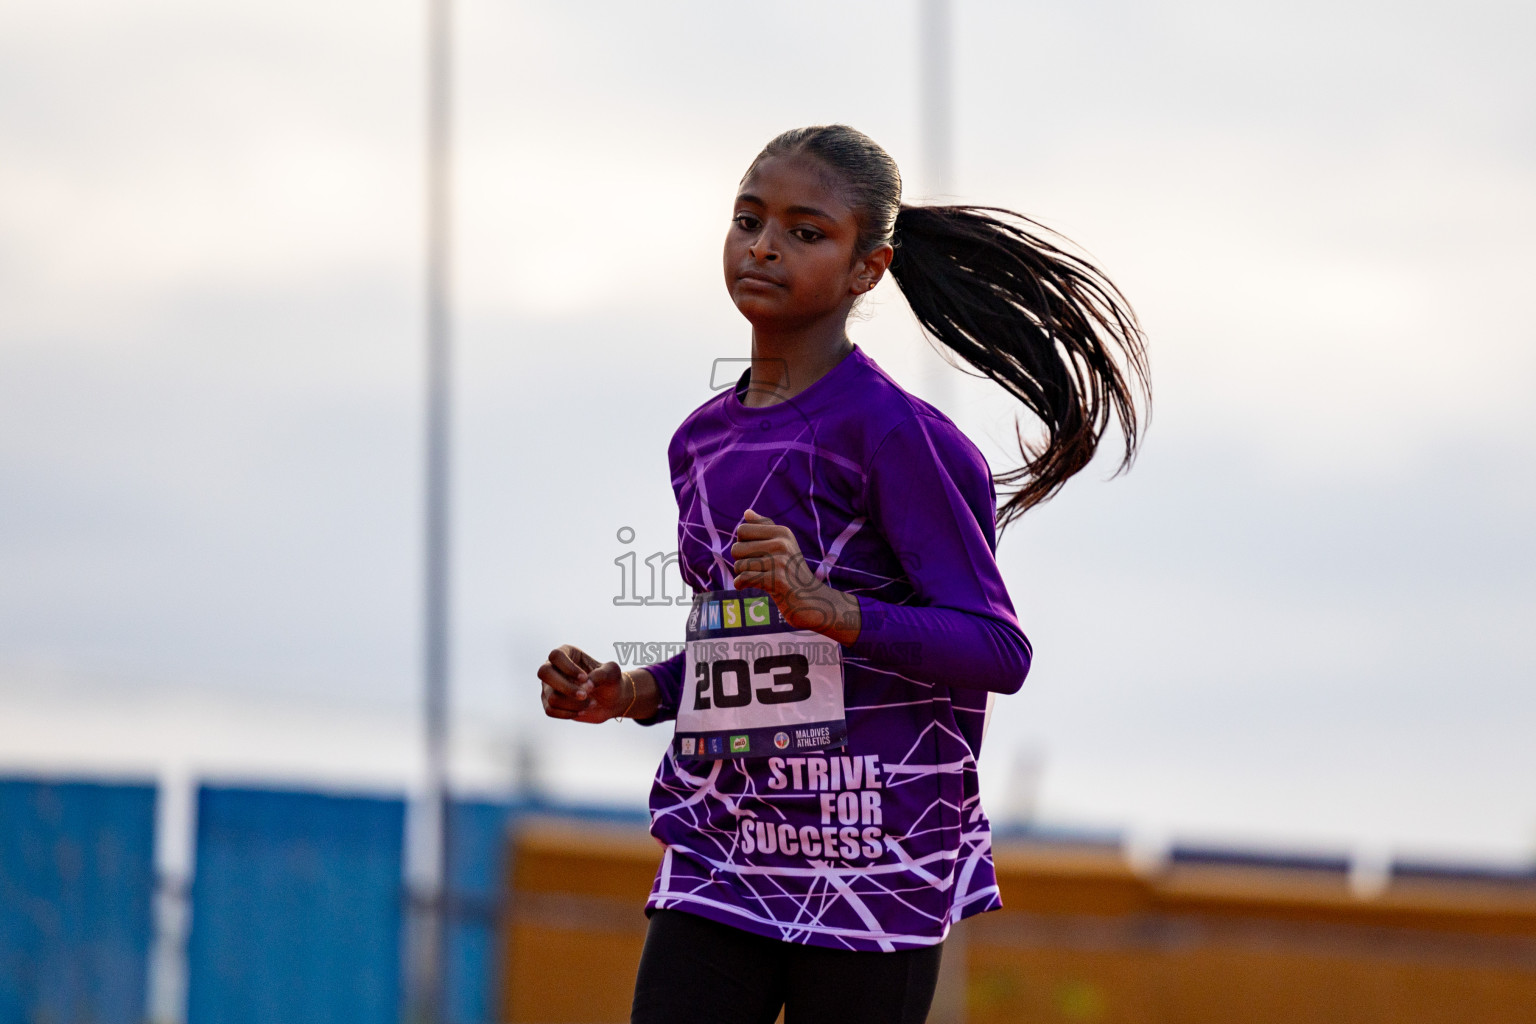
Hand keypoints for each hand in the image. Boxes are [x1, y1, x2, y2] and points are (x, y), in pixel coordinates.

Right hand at [538, 644, 634, 722]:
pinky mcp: (550, 703)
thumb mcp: (612, 673)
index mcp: (568, 653)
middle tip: (585, 695)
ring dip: (574, 703)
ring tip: (592, 703)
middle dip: (566, 687)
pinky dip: (568, 713)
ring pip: (552, 696)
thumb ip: (601, 674)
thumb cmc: (611, 681)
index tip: (585, 678)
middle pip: (544, 673)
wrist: (612, 700)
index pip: (556, 655)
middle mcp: (554, 668)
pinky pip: (550, 710)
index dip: (568, 668)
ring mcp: (549, 686)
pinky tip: (582, 711)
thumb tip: (586, 685)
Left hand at [729, 509, 859, 642]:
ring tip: (754, 579)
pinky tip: (743, 587)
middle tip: (752, 570)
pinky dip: (740, 584)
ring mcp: (780, 562)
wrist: (813, 600)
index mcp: (783, 532)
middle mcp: (782, 544)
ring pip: (739, 565)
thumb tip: (747, 512)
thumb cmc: (793, 573)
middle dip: (739, 561)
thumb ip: (765, 528)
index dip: (742, 543)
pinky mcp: (777, 580)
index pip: (743, 530)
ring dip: (741, 575)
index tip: (752, 555)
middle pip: (737, 547)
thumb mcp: (784, 546)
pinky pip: (744, 578)